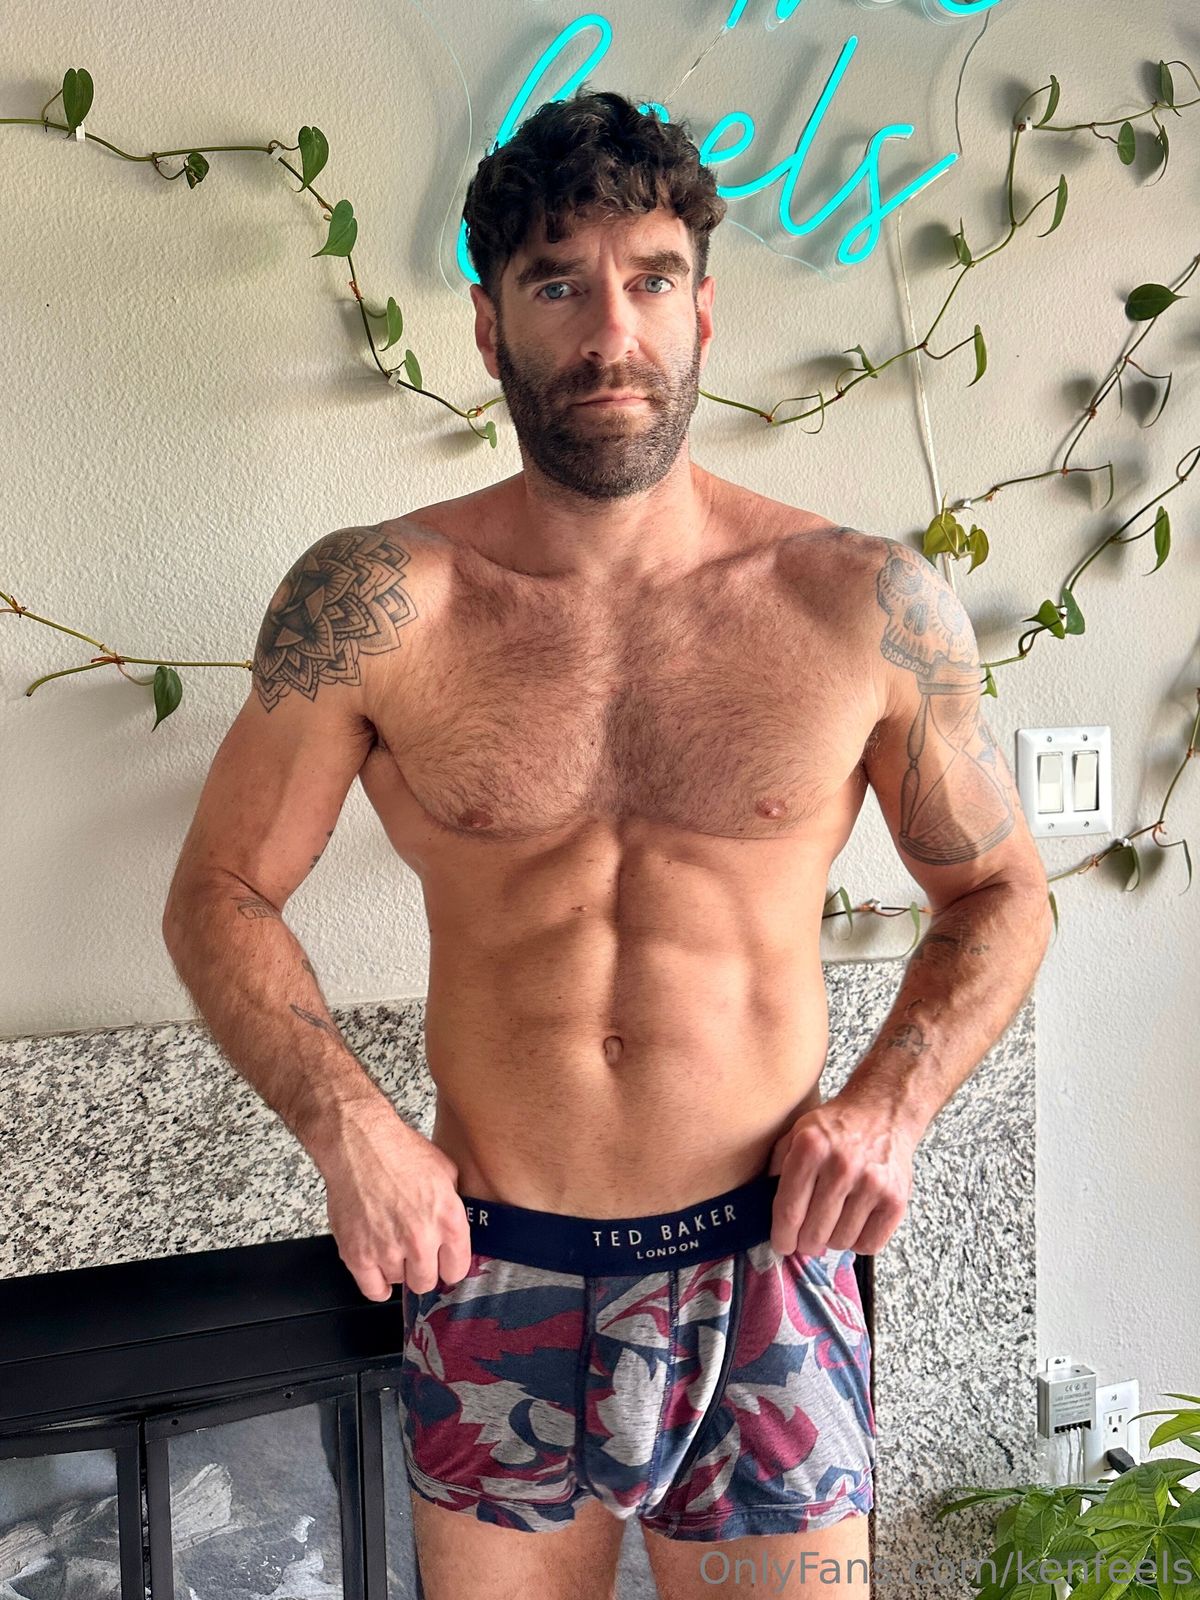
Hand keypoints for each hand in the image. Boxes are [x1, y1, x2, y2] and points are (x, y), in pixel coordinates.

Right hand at [318, 1103, 472, 1301]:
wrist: (359, 1144)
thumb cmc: (399, 1150)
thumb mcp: (445, 1172)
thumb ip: (453, 1205)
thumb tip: (455, 1227)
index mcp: (448, 1220)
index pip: (457, 1270)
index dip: (448, 1266)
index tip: (441, 1263)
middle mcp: (421, 1240)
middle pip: (426, 1282)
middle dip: (422, 1269)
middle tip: (414, 1254)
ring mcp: (388, 1250)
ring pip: (399, 1283)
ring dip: (396, 1267)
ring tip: (390, 1243)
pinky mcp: (358, 1255)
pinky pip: (373, 1290)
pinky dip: (376, 1283)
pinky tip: (378, 1269)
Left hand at [766, 1094, 915, 1255]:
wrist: (884, 1111)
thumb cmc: (835, 1127)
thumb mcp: (797, 1133)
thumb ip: (778, 1167)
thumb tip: (763, 1209)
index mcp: (811, 1148)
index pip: (789, 1210)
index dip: (782, 1236)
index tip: (782, 1245)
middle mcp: (842, 1165)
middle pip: (814, 1233)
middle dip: (805, 1242)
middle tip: (806, 1237)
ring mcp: (872, 1183)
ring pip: (841, 1242)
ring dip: (833, 1239)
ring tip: (833, 1220)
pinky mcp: (895, 1199)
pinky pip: (869, 1244)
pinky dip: (858, 1242)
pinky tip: (854, 1222)